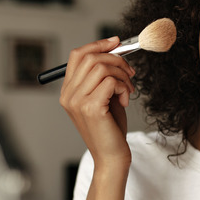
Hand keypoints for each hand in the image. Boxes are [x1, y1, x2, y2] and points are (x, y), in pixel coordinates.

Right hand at [60, 36, 135, 168]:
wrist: (111, 156)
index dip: (98, 44)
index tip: (116, 43)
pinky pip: (110, 81)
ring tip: (128, 90)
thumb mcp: (105, 96)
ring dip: (122, 75)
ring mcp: (77, 101)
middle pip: (90, 57)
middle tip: (131, 73)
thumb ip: (105, 75)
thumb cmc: (110, 127)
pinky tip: (125, 100)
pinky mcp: (91, 108)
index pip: (77, 55)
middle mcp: (68, 95)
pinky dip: (123, 87)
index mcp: (68, 91)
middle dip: (116, 60)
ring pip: (102, 67)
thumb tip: (116, 48)